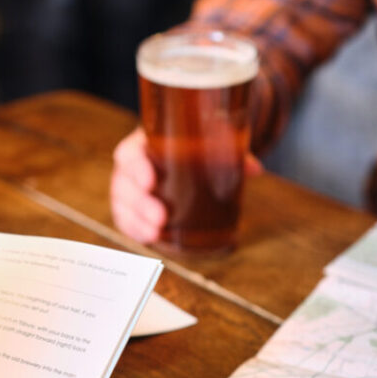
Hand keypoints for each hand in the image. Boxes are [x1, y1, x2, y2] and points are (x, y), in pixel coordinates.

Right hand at [110, 127, 262, 243]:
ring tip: (156, 233)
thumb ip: (226, 151)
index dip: (137, 168)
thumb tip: (253, 169)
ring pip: (122, 204)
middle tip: (161, 217)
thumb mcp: (207, 140)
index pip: (130, 154)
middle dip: (140, 203)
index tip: (151, 181)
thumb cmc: (190, 143)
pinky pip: (126, 219)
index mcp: (142, 144)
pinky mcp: (132, 207)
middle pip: (124, 184)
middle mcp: (130, 166)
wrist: (178, 148)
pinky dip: (135, 229)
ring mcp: (129, 188)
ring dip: (137, 220)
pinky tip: (149, 237)